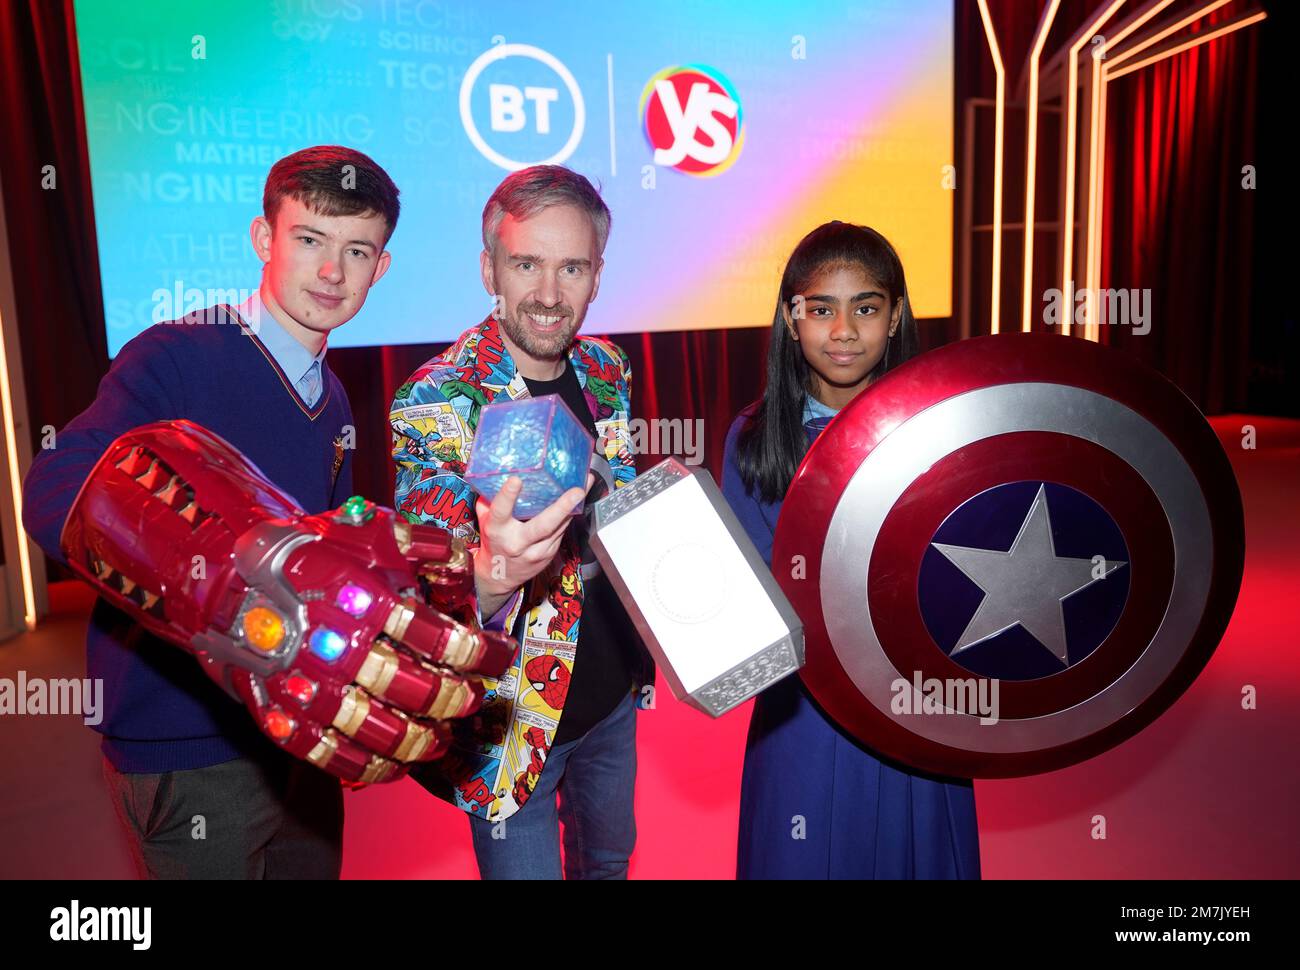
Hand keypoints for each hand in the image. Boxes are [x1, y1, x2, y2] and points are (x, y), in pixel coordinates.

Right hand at [59, 420, 517, 785]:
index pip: (443, 640)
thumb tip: (468, 561)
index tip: (501, 656)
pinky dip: (369, 767)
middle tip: (474, 697)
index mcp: (365, 600)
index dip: (484, 654)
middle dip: (458, 699)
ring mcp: (308, 687)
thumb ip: (425, 545)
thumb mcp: (369, 532)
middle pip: (418, 690)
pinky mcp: (281, 716)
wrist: (225, 574)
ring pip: (381, 731)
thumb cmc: (309, 552)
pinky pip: (332, 757)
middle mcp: (338, 646)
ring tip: (442, 736)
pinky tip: (394, 765)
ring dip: (422, 740)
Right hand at [474, 473, 593, 600]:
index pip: (501, 512)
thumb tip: (495, 474)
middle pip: (543, 525)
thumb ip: (489, 500)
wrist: (500, 576)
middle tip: (577, 490)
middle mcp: (518, 542)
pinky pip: (562, 531)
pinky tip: (578, 500)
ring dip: (574, 506)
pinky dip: (570, 515)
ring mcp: (536, 551)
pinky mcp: (549, 554)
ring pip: (559, 527)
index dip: (508, 496)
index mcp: (498, 531)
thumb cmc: (494, 542)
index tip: (516, 480)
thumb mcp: (486, 521)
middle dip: (562, 507)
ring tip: (586, 485)